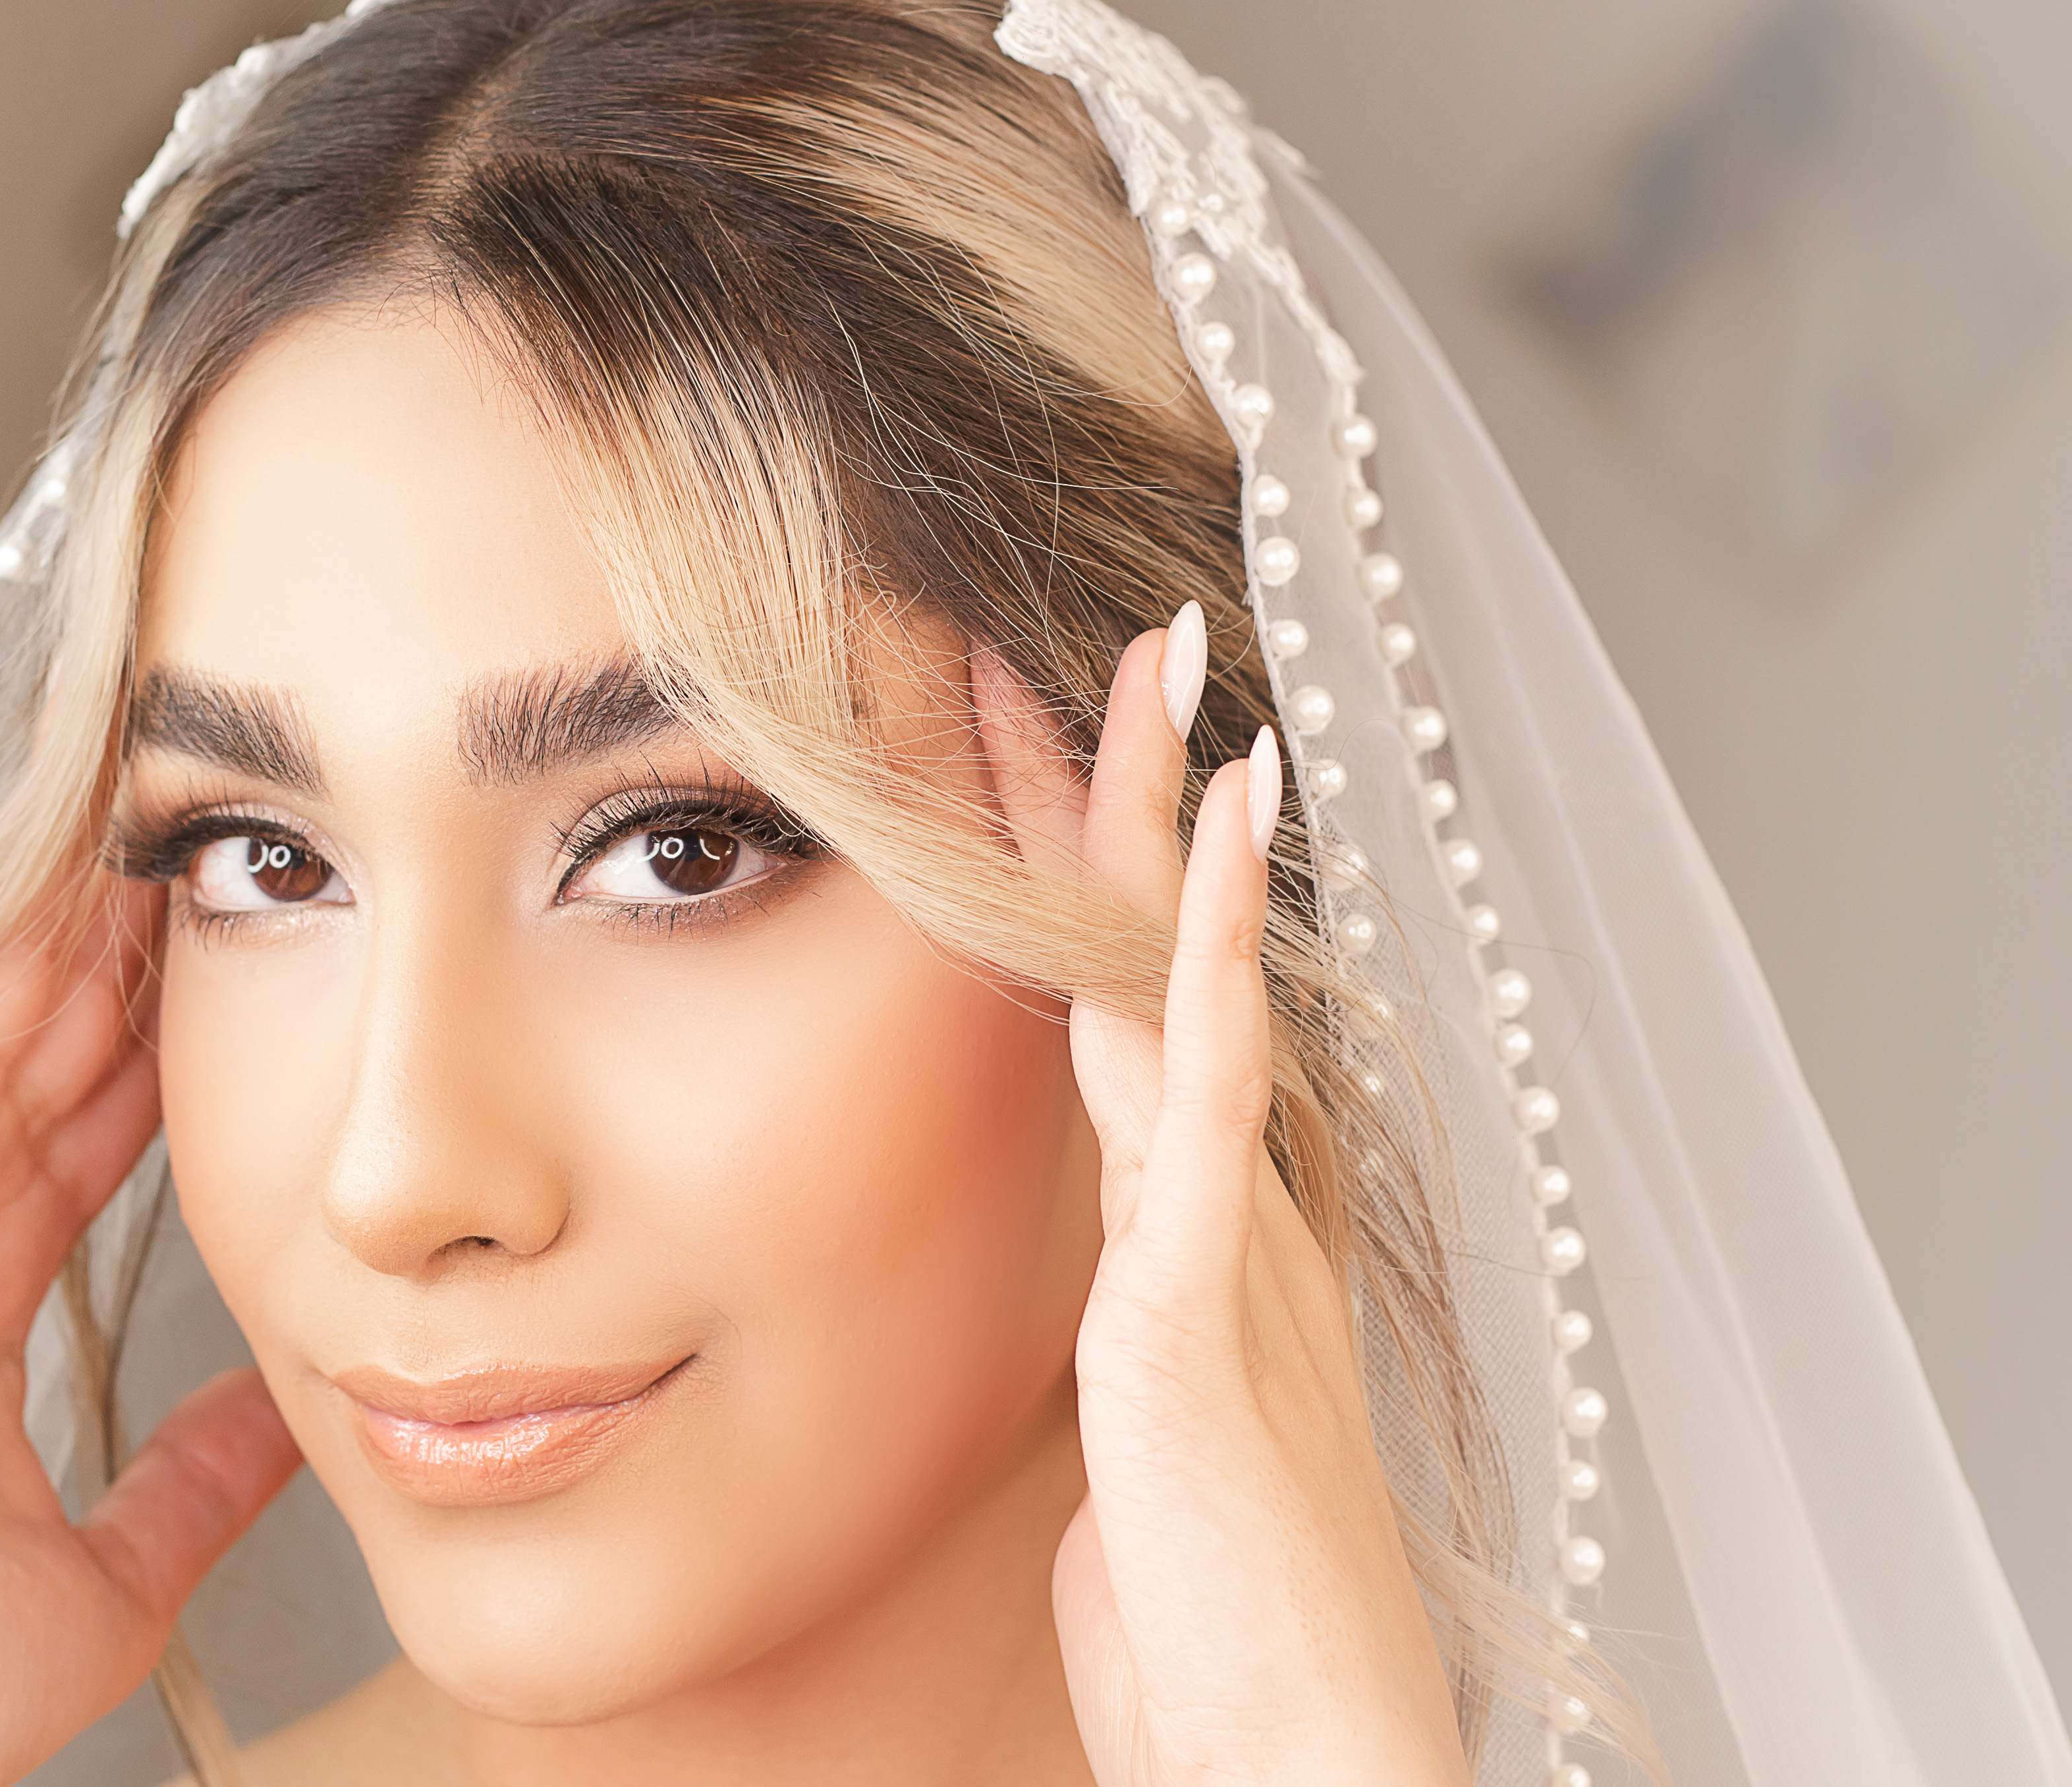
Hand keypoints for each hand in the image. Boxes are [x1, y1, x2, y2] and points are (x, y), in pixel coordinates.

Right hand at [0, 628, 301, 1786]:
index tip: (248, 946)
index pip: (92, 1116)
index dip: (168, 1024)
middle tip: (216, 803)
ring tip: (125, 724)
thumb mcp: (115, 1554)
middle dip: (131, 916)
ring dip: (43, 849)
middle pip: (50, 1017)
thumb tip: (288, 1413)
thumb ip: (194, 1472)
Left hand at [978, 615, 1468, 1786]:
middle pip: (1145, 970)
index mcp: (1186, 1250)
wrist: (1294, 1751)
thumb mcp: (1132, 1461)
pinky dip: (1210, 936)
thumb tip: (1086, 1335)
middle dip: (1121, 807)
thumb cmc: (1211, 1638)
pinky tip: (1218, 813)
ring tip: (1158, 667)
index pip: (1117, 1027)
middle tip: (1110, 649)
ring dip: (1157, 821)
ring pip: (1174, 985)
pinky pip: (1206, 1075)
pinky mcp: (1205, 1288)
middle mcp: (1218, 1215)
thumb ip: (1115, 1364)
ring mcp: (1224, 1238)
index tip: (1032, 761)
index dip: (1078, 893)